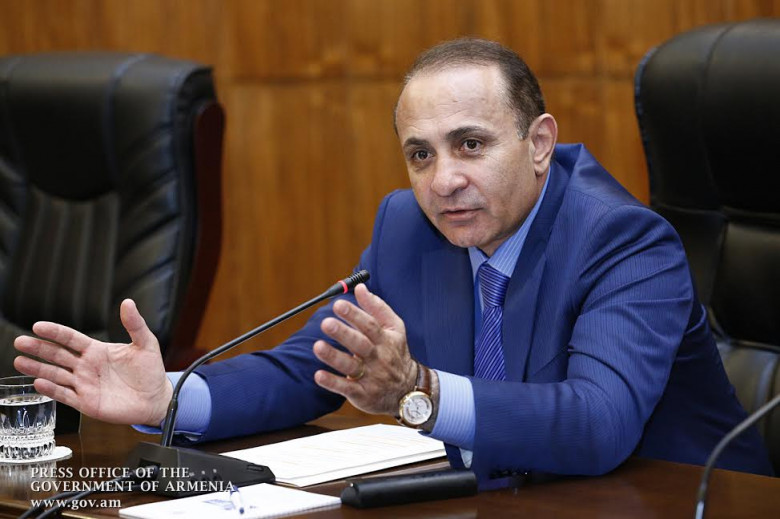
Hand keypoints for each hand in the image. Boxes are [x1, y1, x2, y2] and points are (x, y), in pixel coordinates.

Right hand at [13, 299, 170, 426]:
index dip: (54, 332)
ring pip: (55, 375)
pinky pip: (65, 395)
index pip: (70, 338)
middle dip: (38, 348)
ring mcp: (84, 384)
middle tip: (20, 342)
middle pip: (57, 355)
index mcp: (97, 350)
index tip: (38, 326)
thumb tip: (128, 302)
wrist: (156, 399)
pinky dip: (51, 390)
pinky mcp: (86, 402)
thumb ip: (135, 324)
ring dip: (37, 369)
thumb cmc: (150, 371)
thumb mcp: (146, 344)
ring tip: (19, 361)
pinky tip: (38, 383)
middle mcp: (86, 366)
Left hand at [312, 284, 417, 414]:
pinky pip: (346, 388)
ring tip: (317, 346)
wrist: (408, 390)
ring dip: (333, 357)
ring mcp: (371, 377)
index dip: (354, 315)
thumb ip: (377, 307)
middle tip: (326, 323)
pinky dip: (332, 382)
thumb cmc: (395, 353)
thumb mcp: (394, 329)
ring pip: (351, 366)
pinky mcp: (362, 394)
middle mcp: (379, 358)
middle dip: (343, 333)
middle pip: (360, 344)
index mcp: (386, 339)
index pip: (370, 325)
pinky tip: (318, 375)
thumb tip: (360, 287)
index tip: (338, 304)